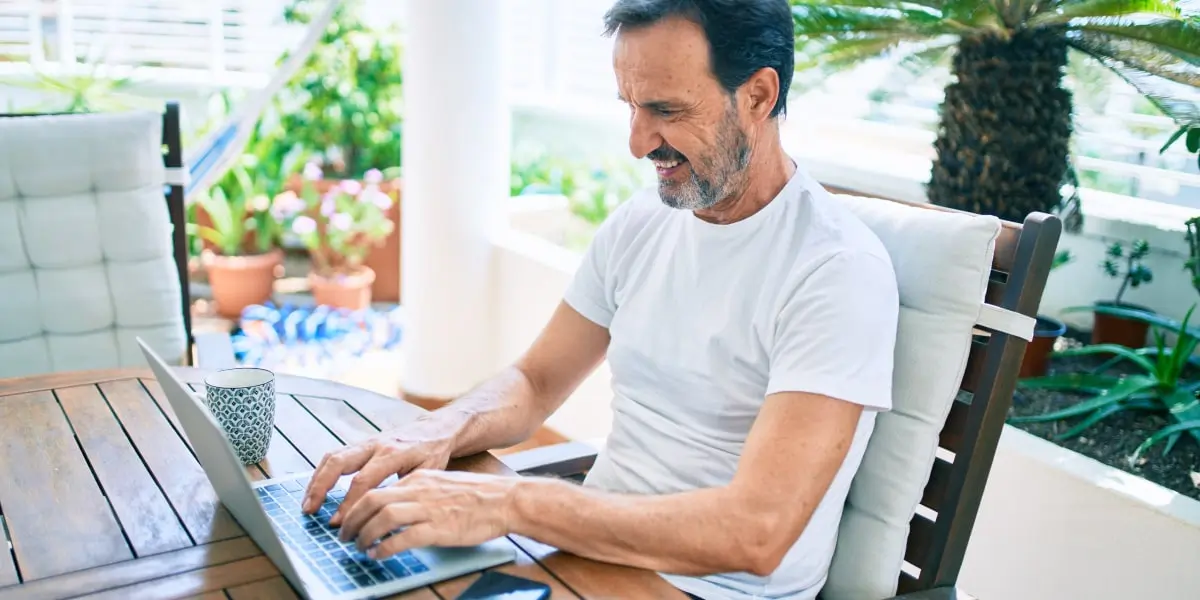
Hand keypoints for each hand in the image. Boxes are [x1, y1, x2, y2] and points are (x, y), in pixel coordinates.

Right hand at [302, 416, 458, 525]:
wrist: (436, 428)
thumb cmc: (433, 452)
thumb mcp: (427, 472)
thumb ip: (403, 489)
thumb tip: (382, 514)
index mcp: (392, 453)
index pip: (363, 481)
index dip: (348, 503)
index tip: (337, 522)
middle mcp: (375, 445)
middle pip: (338, 463)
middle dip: (320, 487)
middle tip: (309, 510)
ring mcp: (366, 442)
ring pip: (333, 457)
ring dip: (316, 480)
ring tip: (307, 503)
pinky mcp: (362, 443)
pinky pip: (336, 455)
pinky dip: (322, 472)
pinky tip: (316, 489)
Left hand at [336, 469, 518, 558]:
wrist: (505, 500)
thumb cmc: (478, 496)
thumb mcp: (442, 486)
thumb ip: (419, 494)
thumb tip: (397, 510)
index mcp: (419, 478)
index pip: (376, 488)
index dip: (356, 506)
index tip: (349, 519)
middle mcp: (419, 489)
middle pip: (372, 500)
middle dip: (352, 520)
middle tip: (344, 536)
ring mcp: (428, 508)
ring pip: (383, 517)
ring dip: (364, 534)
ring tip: (359, 547)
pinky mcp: (438, 527)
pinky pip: (403, 537)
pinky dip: (384, 547)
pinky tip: (378, 555)